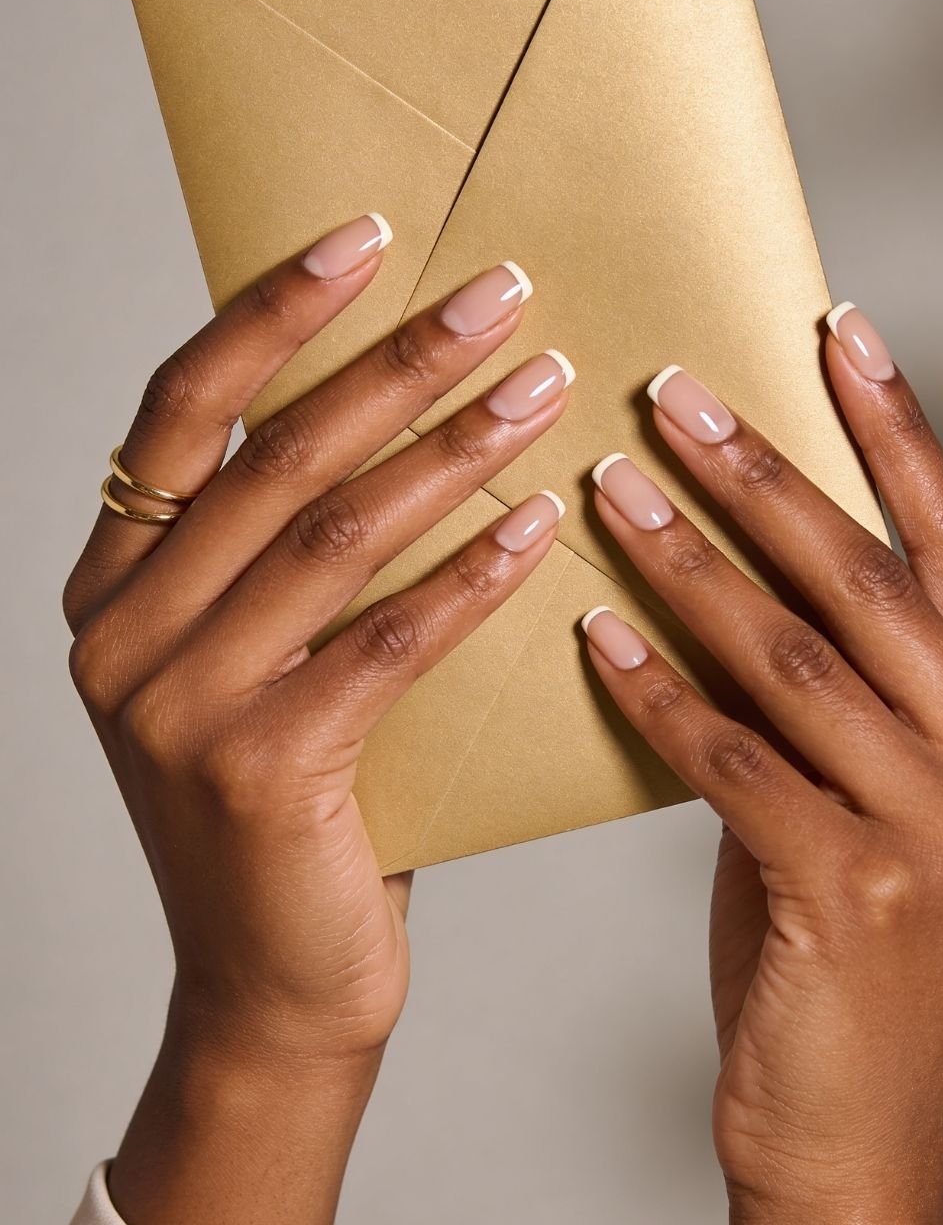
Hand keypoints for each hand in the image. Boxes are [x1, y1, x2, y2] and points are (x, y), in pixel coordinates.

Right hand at [64, 217, 567, 1224]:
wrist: (276, 990)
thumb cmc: (295, 808)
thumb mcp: (261, 661)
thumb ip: (290, 552)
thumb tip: (409, 400)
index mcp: (112, 580)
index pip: (182, 407)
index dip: (273, 312)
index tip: (369, 234)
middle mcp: (122, 628)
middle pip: (274, 454)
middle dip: (397, 362)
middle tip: (504, 295)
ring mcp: (175, 703)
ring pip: (332, 536)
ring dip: (453, 451)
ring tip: (546, 388)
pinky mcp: (255, 770)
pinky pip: (382, 645)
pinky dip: (468, 580)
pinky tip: (542, 528)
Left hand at [583, 310, 942, 1224]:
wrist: (848, 1147)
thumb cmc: (838, 960)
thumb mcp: (864, 806)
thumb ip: (835, 698)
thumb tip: (732, 555)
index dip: (897, 436)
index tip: (834, 332)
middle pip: (875, 584)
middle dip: (768, 474)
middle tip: (670, 388)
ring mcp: (942, 840)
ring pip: (802, 661)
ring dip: (695, 563)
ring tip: (609, 484)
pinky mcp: (857, 899)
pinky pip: (736, 761)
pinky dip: (659, 692)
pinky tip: (592, 635)